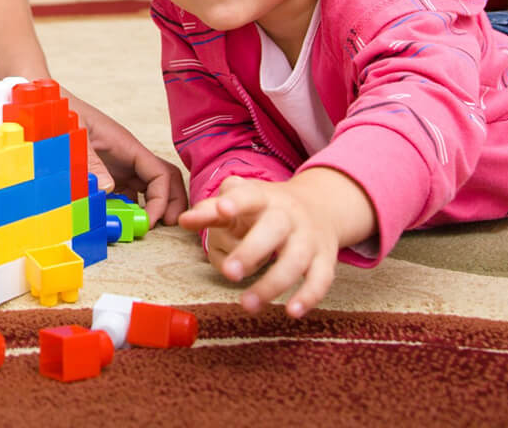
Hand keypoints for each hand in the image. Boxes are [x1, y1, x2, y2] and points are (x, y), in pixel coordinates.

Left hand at [71, 96, 187, 227]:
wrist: (52, 108)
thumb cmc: (66, 116)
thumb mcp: (76, 137)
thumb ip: (90, 162)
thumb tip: (107, 189)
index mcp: (127, 145)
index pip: (160, 173)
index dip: (161, 198)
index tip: (150, 220)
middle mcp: (128, 156)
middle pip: (163, 179)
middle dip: (169, 202)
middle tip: (165, 225)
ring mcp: (120, 164)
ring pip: (147, 187)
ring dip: (149, 207)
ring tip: (140, 227)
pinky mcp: (108, 172)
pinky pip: (127, 191)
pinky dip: (128, 207)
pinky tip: (117, 218)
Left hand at [179, 169, 373, 317]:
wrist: (321, 206)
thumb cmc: (267, 206)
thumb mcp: (240, 200)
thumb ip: (211, 211)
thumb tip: (183, 221)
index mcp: (263, 197)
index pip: (249, 195)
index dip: (236, 202)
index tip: (222, 209)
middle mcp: (288, 215)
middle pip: (274, 229)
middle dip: (252, 251)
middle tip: (229, 272)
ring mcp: (308, 237)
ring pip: (296, 260)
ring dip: (273, 284)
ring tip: (247, 304)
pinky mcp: (325, 259)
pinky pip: (321, 279)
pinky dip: (309, 296)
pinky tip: (291, 312)